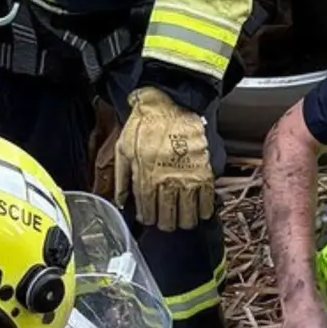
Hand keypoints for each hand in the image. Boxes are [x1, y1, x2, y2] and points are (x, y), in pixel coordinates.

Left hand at [107, 89, 216, 233]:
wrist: (169, 103)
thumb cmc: (145, 123)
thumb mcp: (123, 148)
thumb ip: (121, 177)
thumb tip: (120, 200)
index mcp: (145, 177)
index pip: (146, 209)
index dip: (147, 218)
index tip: (148, 219)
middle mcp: (166, 181)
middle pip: (167, 216)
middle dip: (165, 224)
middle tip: (166, 224)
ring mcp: (187, 177)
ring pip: (187, 212)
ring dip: (185, 221)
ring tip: (183, 222)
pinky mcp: (204, 171)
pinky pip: (207, 198)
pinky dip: (205, 209)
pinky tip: (201, 213)